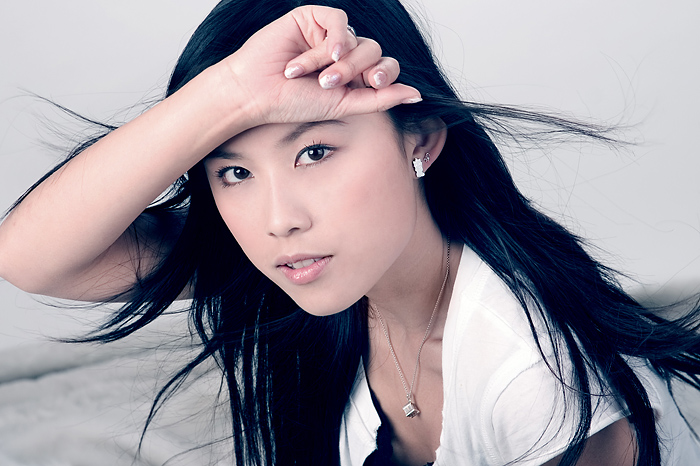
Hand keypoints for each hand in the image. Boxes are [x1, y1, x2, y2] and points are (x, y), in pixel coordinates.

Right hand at [218, 5, 420, 125]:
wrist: (258, 93)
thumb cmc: (294, 103)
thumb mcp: (344, 105)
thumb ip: (381, 99)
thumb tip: (417, 95)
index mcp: (352, 75)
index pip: (385, 67)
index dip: (385, 74)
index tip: (374, 84)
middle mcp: (343, 53)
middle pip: (373, 52)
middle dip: (356, 70)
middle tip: (329, 84)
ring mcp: (329, 35)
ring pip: (357, 39)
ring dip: (340, 61)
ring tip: (317, 76)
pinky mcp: (312, 18)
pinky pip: (340, 21)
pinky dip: (336, 39)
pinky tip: (327, 53)